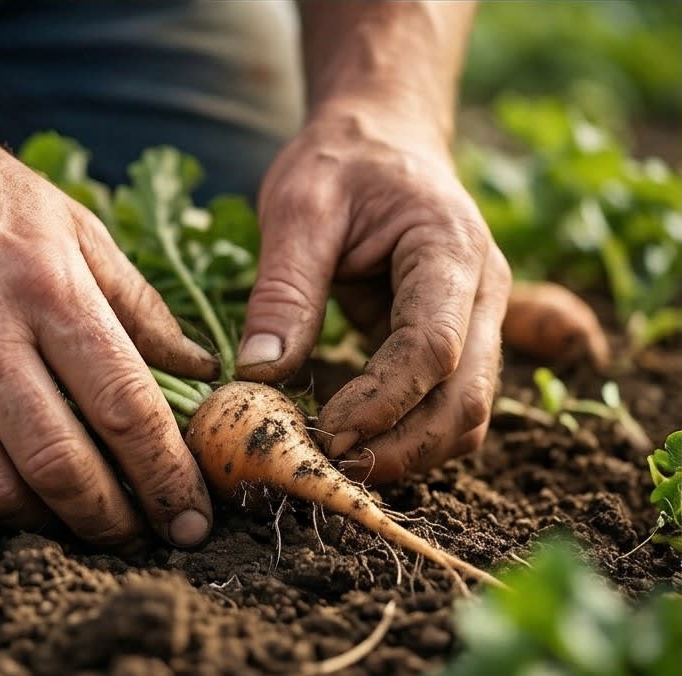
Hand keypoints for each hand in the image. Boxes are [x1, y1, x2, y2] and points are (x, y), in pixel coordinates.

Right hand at [0, 105, 215, 546]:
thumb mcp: (74, 226)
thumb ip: (138, 305)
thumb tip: (198, 367)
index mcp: (48, 287)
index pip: (124, 406)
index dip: (166, 474)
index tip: (190, 516)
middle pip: (59, 463)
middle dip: (112, 520)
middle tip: (141, 536)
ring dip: (45, 524)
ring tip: (77, 521)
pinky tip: (6, 495)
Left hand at [236, 109, 511, 482]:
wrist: (382, 141)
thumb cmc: (341, 164)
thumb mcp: (298, 208)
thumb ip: (284, 289)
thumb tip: (259, 373)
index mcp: (450, 249)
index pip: (433, 347)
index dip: (383, 401)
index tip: (325, 432)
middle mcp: (481, 293)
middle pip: (466, 399)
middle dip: (403, 447)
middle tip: (331, 468)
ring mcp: (476, 321)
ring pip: (465, 415)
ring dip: (410, 453)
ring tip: (339, 465)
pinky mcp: (453, 342)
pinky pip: (444, 406)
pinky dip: (407, 436)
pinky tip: (354, 442)